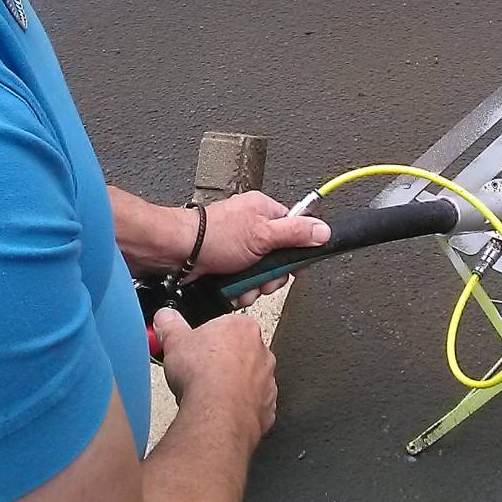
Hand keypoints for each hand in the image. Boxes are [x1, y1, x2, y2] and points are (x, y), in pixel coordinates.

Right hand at [154, 308, 277, 442]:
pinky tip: (221, 410)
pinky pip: (252, 404)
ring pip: (248, 379)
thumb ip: (170, 324)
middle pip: (240, 352)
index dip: (208, 338)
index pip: (227, 326)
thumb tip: (165, 318)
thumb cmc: (203, 374)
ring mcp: (267, 381)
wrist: (216, 412)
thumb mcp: (175, 340)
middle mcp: (261, 352)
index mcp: (243, 328)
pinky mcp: (266, 406)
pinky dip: (239, 407)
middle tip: (200, 371)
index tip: (195, 348)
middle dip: (222, 361)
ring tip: (208, 393)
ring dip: (233, 385)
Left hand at [191, 192, 330, 299]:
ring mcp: (239, 247)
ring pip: (261, 275)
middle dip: (269, 277)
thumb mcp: (262, 235)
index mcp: (264, 211)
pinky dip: (239, 290)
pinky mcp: (227, 265)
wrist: (178, 253)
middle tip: (261, 278)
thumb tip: (324, 231)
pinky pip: (244, 283)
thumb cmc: (213, 236)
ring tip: (242, 285)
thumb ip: (296, 233)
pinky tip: (232, 290)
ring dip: (253, 287)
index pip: (296, 232)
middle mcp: (252, 227)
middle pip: (278, 259)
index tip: (287, 266)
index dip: (294, 254)